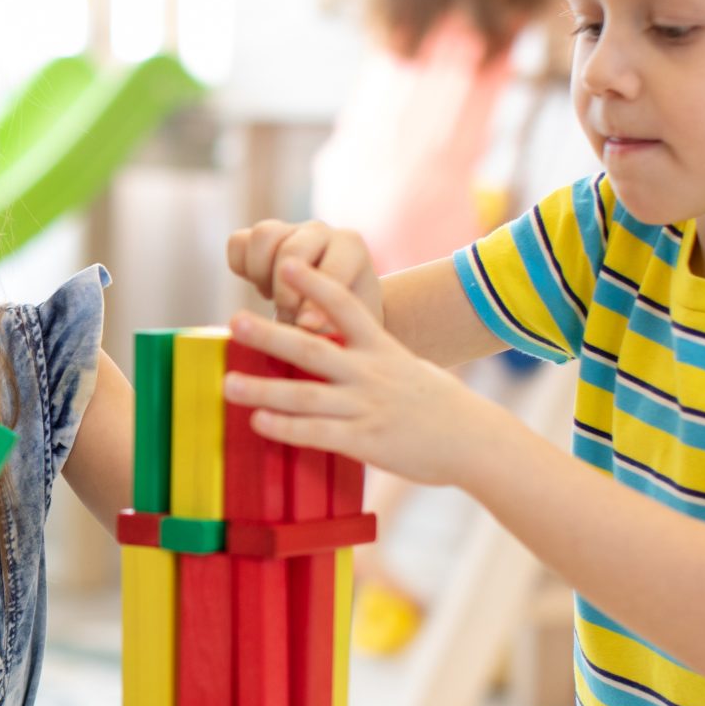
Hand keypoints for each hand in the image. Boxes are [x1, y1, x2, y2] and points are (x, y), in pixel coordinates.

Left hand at [222, 266, 498, 488]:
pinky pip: (318, 434)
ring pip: (306, 396)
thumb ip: (370, 356)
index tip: (287, 263)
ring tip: (228, 384)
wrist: (476, 440)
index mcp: (380, 348)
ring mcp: (367, 407)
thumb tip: (335, 347)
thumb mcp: (405, 367)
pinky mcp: (367, 442)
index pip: (345, 306)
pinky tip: (258, 423)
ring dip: (263, 389)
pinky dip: (286, 428)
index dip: (314, 283)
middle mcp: (370, 373)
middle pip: (312, 349)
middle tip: (234, 322)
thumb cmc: (438, 404)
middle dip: (269, 336)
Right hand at [226, 218, 382, 332]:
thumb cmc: (342, 317)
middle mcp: (320, 231)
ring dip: (261, 274)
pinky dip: (242, 267)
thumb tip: (303, 324)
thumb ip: (327, 324)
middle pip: (291, 249)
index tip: (307, 327)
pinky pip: (238, 242)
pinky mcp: (261, 237)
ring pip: (262, 235)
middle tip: (289, 317)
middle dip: (285, 291)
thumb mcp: (344, 322)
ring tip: (273, 298)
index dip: (315, 300)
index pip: (330, 266)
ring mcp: (288, 229)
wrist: (330, 305)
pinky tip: (262, 286)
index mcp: (350, 246)